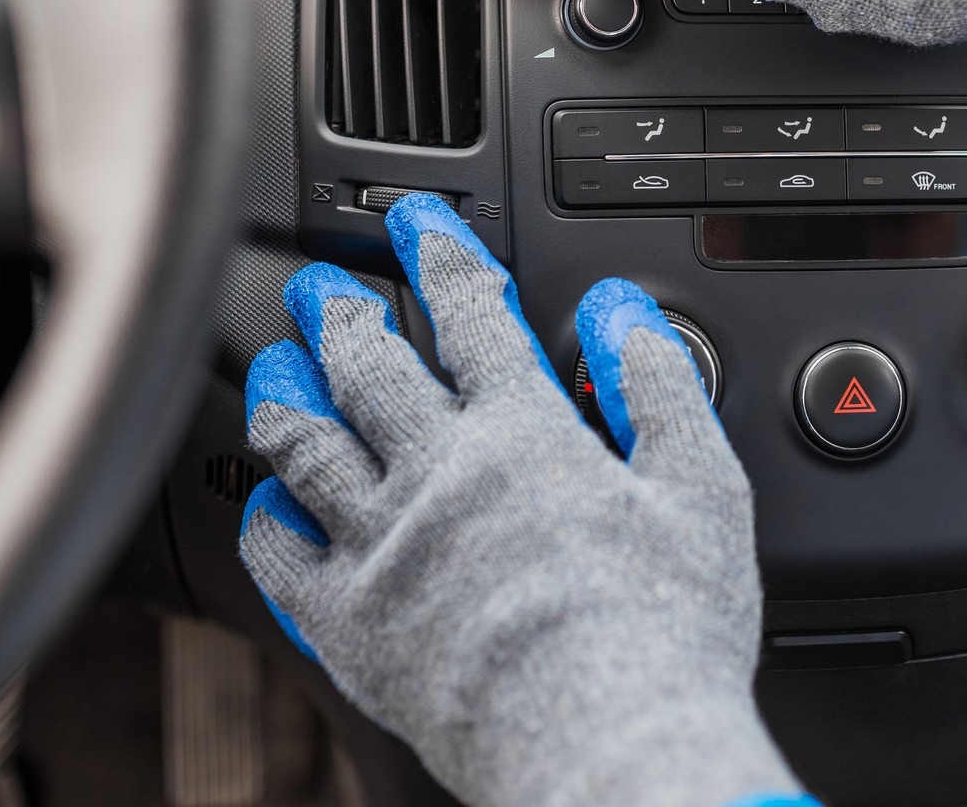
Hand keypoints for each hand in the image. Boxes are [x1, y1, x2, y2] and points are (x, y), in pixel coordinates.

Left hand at [237, 193, 807, 806]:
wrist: (605, 746)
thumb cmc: (664, 633)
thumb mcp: (702, 487)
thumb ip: (659, 384)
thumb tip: (623, 311)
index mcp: (522, 432)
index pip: (469, 312)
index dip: (438, 253)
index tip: (414, 221)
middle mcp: (438, 474)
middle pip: (369, 364)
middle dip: (342, 310)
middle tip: (324, 286)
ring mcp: (383, 548)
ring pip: (307, 443)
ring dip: (287, 391)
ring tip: (276, 365)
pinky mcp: (350, 625)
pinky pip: (278, 555)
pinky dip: (264, 516)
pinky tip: (265, 500)